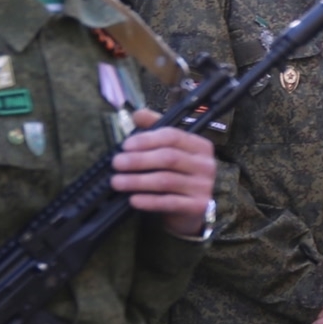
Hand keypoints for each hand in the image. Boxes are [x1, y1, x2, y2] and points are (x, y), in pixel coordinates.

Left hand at [114, 114, 216, 236]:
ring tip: (117, 182)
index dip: (147, 139)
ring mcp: (204, 186)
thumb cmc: (177, 175)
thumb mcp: (170, 150)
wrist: (191, 210)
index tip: (125, 145)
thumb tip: (138, 113)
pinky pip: (169, 202)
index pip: (173, 136)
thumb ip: (155, 130)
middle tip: (116, 164)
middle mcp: (206, 164)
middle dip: (138, 160)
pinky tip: (133, 199)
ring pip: (166, 180)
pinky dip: (148, 201)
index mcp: (200, 146)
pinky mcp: (198, 206)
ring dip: (138, 181)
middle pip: (169, 158)